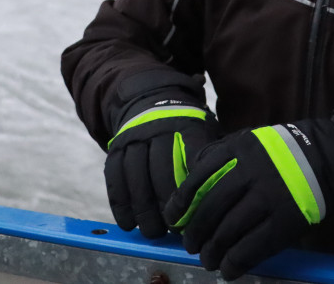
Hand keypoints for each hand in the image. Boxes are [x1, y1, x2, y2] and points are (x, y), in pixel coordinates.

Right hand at [105, 100, 218, 238]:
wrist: (153, 102)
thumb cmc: (187, 129)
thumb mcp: (206, 132)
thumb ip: (211, 158)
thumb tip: (219, 195)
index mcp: (186, 125)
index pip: (190, 157)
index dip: (191, 188)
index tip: (196, 213)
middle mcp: (158, 129)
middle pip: (161, 170)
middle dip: (167, 205)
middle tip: (174, 231)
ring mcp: (134, 138)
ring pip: (135, 177)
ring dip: (143, 210)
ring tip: (153, 232)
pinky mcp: (115, 149)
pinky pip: (115, 179)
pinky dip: (120, 204)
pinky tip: (129, 223)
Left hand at [164, 122, 333, 279]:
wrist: (325, 159)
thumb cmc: (279, 154)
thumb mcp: (248, 141)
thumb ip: (219, 157)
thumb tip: (188, 186)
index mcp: (238, 151)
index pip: (198, 178)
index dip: (180, 203)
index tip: (173, 220)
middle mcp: (251, 173)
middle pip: (211, 208)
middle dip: (195, 232)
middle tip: (191, 245)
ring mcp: (269, 199)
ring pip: (229, 231)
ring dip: (212, 252)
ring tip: (208, 260)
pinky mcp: (285, 222)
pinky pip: (252, 248)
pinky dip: (235, 263)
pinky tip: (228, 270)